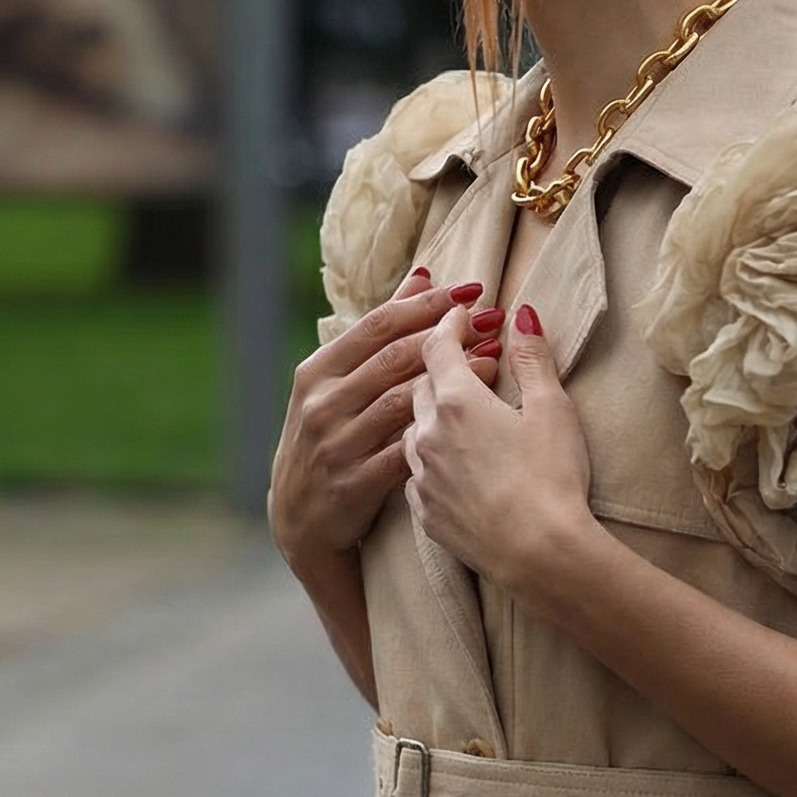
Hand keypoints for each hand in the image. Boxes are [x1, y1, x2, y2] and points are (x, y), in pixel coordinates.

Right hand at [268, 268, 501, 566]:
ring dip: (453, 379)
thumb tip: (424, 277)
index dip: (428, 305)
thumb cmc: (330, 438)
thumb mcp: (338, 384)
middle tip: (493, 318)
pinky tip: (476, 418)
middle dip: (448, 334)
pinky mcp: (355, 483)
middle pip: (393, 357)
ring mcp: (337, 444)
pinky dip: (442, 430)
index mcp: (316, 371)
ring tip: (495, 359)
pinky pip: (404, 451)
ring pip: (402, 401)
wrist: (301, 520)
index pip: (378, 325)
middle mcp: (322, 404)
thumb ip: (381, 330)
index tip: (472, 290)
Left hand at [403, 304, 595, 600]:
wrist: (539, 555)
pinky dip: (430, 461)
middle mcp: (427, 433)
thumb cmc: (551, 479)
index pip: (437, 345)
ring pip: (413, 431)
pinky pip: (417, 475)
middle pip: (419, 385)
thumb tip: (522, 315)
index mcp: (456, 400)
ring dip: (431, 417)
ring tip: (458, 418)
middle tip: (466, 364)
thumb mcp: (552, 410)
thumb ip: (533, 359)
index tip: (460, 318)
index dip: (448, 325)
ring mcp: (422, 476)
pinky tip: (453, 466)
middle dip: (440, 369)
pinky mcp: (425, 513)